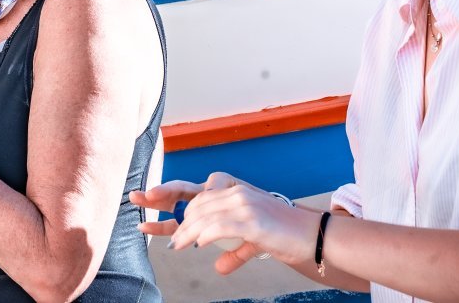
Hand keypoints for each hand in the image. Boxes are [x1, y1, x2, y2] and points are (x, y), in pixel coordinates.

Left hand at [137, 173, 317, 273]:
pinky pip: (219, 226)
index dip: (165, 195)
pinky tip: (197, 244)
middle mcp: (235, 192)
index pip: (193, 192)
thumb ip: (234, 249)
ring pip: (203, 216)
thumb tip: (219, 267)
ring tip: (177, 247)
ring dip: (186, 233)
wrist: (314, 235)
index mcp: (232, 191)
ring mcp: (243, 203)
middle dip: (171, 217)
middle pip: (193, 204)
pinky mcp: (251, 219)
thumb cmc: (284, 235)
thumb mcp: (253, 238)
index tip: (144, 201)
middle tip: (159, 233)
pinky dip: (204, 234)